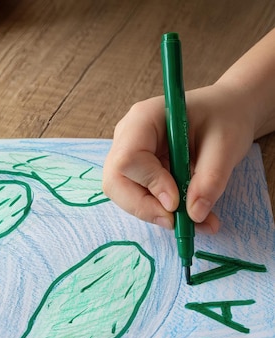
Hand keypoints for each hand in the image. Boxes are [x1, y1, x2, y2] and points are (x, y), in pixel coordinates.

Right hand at [102, 84, 255, 233]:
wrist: (229, 110)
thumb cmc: (226, 118)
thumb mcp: (227, 145)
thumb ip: (210, 179)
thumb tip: (194, 214)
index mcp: (143, 119)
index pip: (127, 159)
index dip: (149, 184)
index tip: (177, 203)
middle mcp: (127, 137)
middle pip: (115, 181)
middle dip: (144, 207)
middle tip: (177, 222)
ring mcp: (128, 154)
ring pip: (123, 194)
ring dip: (155, 212)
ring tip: (194, 220)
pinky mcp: (136, 171)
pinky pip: (138, 197)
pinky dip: (161, 211)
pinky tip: (189, 214)